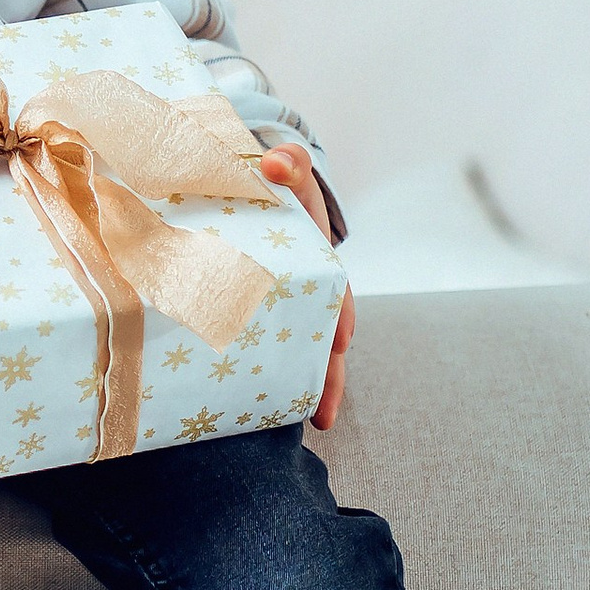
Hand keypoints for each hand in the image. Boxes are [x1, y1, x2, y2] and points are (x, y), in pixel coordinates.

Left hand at [260, 140, 352, 427]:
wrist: (252, 193)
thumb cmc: (276, 187)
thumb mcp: (287, 171)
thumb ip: (288, 164)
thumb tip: (274, 164)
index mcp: (321, 264)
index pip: (339, 295)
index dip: (342, 317)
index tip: (343, 339)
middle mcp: (309, 294)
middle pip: (326, 339)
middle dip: (327, 374)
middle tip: (323, 412)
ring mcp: (284, 310)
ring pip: (297, 353)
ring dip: (300, 388)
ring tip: (299, 426)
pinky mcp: (254, 318)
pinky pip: (260, 350)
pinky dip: (258, 377)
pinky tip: (245, 409)